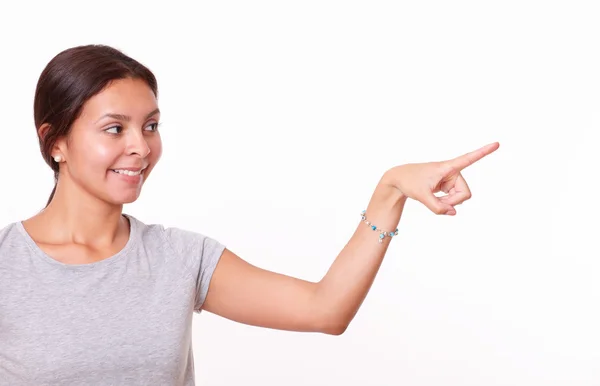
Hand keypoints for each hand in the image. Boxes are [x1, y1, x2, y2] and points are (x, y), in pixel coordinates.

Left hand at [382, 142, 499, 215]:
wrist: (399, 180)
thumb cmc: (410, 182)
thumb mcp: (422, 196)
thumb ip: (437, 208)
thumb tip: (454, 212)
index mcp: (448, 167)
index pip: (469, 159)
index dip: (483, 152)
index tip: (497, 143)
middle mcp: (453, 172)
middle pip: (465, 194)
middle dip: (453, 202)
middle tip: (437, 203)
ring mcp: (451, 179)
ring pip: (460, 199)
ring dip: (448, 203)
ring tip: (434, 199)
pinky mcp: (448, 186)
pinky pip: (454, 200)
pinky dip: (446, 204)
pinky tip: (436, 200)